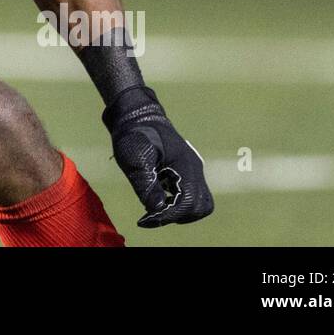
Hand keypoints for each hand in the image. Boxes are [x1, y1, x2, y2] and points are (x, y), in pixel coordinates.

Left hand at [103, 85, 213, 227]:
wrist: (136, 115)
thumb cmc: (134, 134)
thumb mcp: (133, 158)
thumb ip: (145, 184)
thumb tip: (157, 209)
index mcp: (185, 165)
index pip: (188, 202)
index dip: (168, 215)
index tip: (146, 219)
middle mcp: (194, 169)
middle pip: (199, 207)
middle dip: (176, 215)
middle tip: (151, 214)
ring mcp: (192, 170)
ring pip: (199, 203)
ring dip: (179, 211)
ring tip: (154, 206)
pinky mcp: (186, 172)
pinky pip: (190, 195)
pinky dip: (177, 203)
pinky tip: (156, 197)